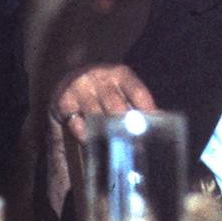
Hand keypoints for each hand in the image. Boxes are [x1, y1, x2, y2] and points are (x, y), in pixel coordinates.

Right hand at [44, 64, 156, 214]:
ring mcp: (81, 87)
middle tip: (133, 143)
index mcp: (120, 74)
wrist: (71, 75)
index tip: (154, 127)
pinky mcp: (65, 100)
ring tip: (114, 146)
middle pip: (116, 106)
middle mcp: (100, 77)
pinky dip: (84, 133)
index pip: (138, 93)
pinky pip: (76, 122)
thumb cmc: (103, 87)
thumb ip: (134, 102)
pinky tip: (90, 140)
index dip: (147, 111)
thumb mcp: (120, 87)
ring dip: (105, 132)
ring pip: (96, 115)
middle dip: (125, 126)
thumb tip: (156, 121)